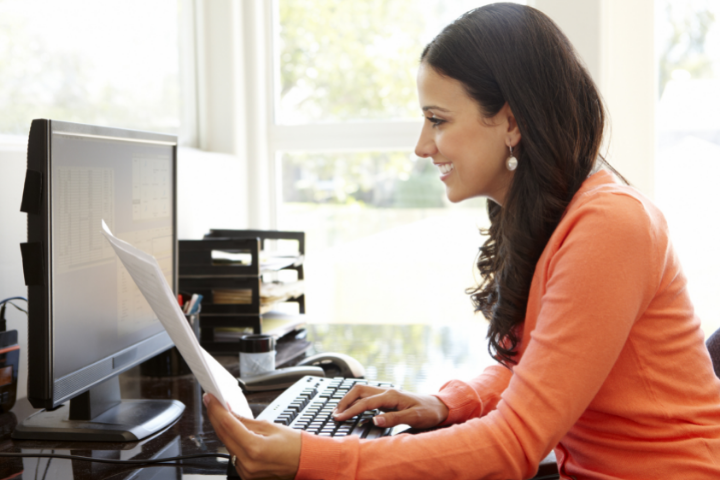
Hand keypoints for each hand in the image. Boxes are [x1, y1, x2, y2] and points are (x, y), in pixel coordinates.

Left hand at [204, 393, 300, 479]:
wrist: (305, 463)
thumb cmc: (294, 446)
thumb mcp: (270, 427)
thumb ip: (246, 421)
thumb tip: (229, 412)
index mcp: (255, 449)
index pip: (228, 426)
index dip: (216, 410)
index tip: (210, 398)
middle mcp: (248, 463)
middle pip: (223, 436)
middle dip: (215, 417)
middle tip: (211, 402)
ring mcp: (246, 471)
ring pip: (227, 445)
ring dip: (223, 429)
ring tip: (222, 414)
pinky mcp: (246, 474)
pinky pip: (234, 454)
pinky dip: (231, 441)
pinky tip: (232, 431)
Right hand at [332, 385, 448, 428]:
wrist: (439, 406)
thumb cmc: (428, 412)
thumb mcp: (414, 417)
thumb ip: (394, 419)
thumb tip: (374, 419)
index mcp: (391, 396)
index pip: (365, 402)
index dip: (350, 410)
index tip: (339, 418)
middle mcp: (387, 391)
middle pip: (359, 391)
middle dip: (344, 401)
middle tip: (334, 414)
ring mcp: (386, 393)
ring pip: (362, 391)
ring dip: (349, 399)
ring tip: (339, 411)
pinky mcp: (387, 397)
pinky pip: (367, 395)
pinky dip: (356, 400)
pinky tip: (353, 409)